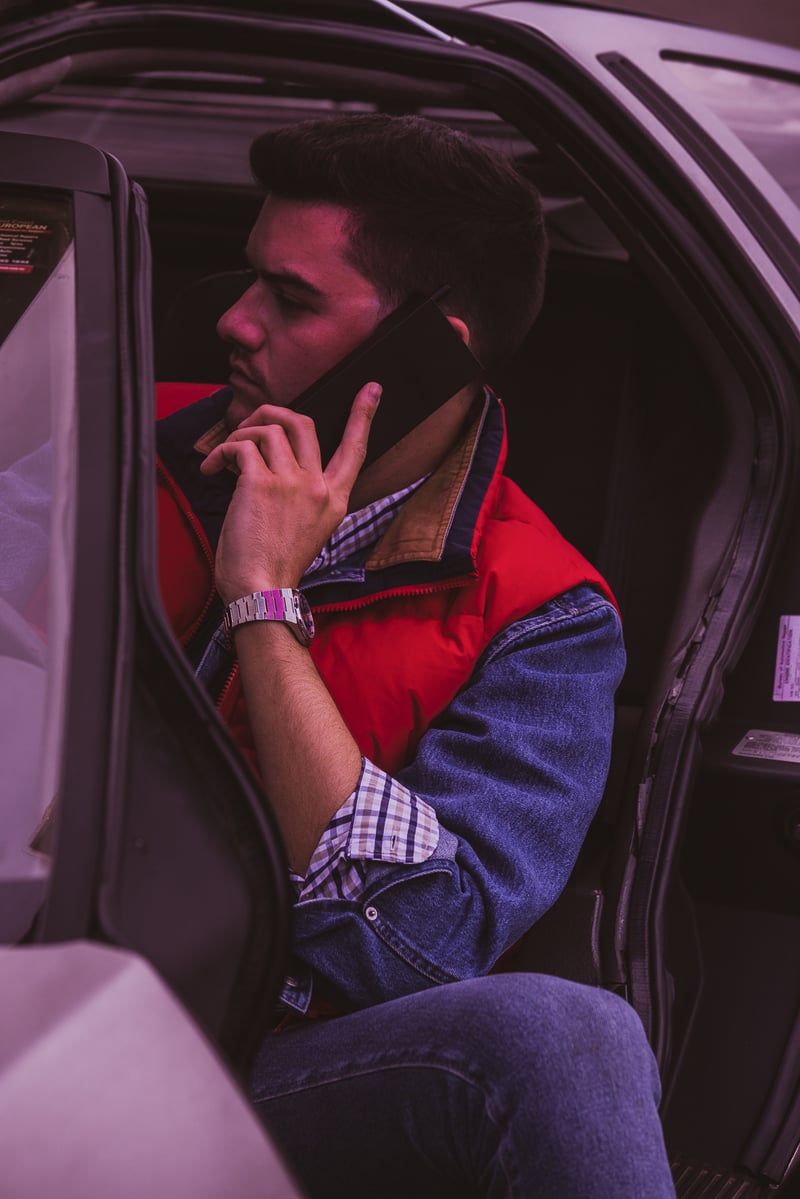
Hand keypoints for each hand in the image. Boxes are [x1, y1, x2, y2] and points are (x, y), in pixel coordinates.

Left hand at [200, 382, 380, 602]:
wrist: (261, 592)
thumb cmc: (273, 567)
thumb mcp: (305, 529)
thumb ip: (301, 495)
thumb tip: (268, 462)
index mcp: (335, 500)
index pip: (356, 448)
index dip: (364, 415)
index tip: (373, 388)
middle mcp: (319, 487)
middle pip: (303, 423)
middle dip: (270, 414)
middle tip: (248, 427)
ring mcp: (293, 483)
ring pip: (267, 430)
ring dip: (239, 436)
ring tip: (223, 460)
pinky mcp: (261, 484)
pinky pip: (240, 447)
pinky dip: (221, 452)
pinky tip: (211, 470)